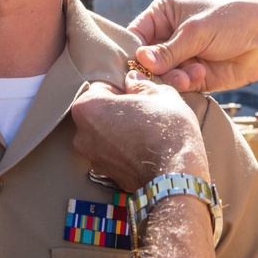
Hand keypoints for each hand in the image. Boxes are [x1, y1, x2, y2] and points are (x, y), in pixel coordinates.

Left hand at [71, 70, 207, 192]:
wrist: (175, 177)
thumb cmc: (167, 131)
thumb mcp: (161, 96)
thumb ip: (142, 85)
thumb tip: (133, 81)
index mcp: (88, 108)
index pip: (101, 88)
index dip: (122, 89)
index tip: (138, 94)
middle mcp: (82, 135)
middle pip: (100, 114)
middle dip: (118, 111)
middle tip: (144, 112)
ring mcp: (93, 159)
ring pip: (106, 136)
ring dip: (121, 132)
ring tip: (147, 133)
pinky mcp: (107, 177)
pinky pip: (114, 155)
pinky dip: (126, 151)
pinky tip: (146, 150)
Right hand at [128, 0, 257, 93]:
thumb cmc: (231, 22)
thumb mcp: (196, 32)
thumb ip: (168, 51)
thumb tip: (141, 61)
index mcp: (163, 14)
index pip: (137, 34)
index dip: (134, 50)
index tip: (135, 64)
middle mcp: (168, 36)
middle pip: (146, 59)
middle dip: (154, 69)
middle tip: (162, 74)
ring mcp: (180, 58)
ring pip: (160, 75)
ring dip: (172, 78)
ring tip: (189, 74)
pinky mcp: (192, 76)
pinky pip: (177, 86)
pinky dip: (185, 84)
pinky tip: (200, 74)